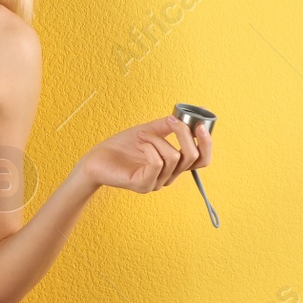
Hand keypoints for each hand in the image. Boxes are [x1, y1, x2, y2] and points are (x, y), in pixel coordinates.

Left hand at [74, 114, 211, 193]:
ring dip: (156, 139)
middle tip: (170, 121)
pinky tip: (138, 144)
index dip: (206, 143)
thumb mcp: (148, 132)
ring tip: (141, 136)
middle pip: (193, 157)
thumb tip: (183, 117)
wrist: (96, 159)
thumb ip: (166, 127)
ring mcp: (156, 183)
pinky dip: (149, 146)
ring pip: (173, 156)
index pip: (202, 160)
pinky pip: (157, 162)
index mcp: (173, 166)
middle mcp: (168, 177)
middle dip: (184, 134)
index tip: (200, 124)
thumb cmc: (121, 147)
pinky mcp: (144, 185)